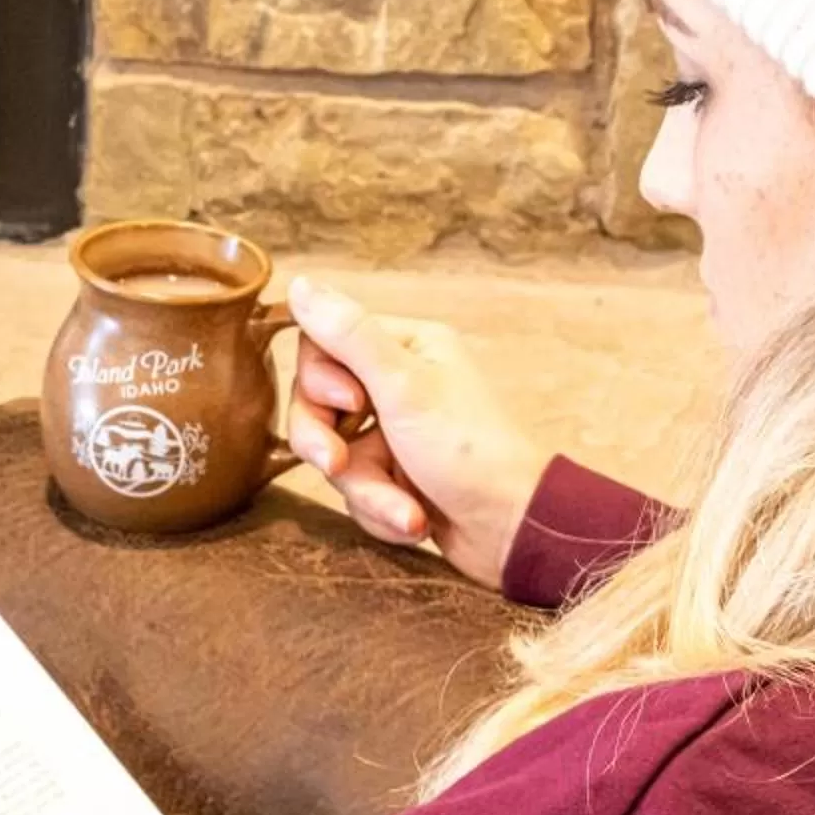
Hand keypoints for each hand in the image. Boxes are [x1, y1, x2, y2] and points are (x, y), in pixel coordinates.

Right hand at [284, 276, 551, 589]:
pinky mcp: (395, 475)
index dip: (320, 382)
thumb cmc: (470, 452)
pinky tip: (416, 522)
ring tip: (407, 512)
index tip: (352, 404)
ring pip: (335, 455)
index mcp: (406, 347)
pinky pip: (356, 489)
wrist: (514, 531)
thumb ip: (349, 335)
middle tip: (338, 464)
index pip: (321, 346)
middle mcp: (398, 383)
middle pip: (317, 404)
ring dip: (367, 490)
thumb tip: (300, 283)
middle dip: (328, 445)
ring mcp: (394, 432)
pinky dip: (381, 510)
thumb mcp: (404, 386)